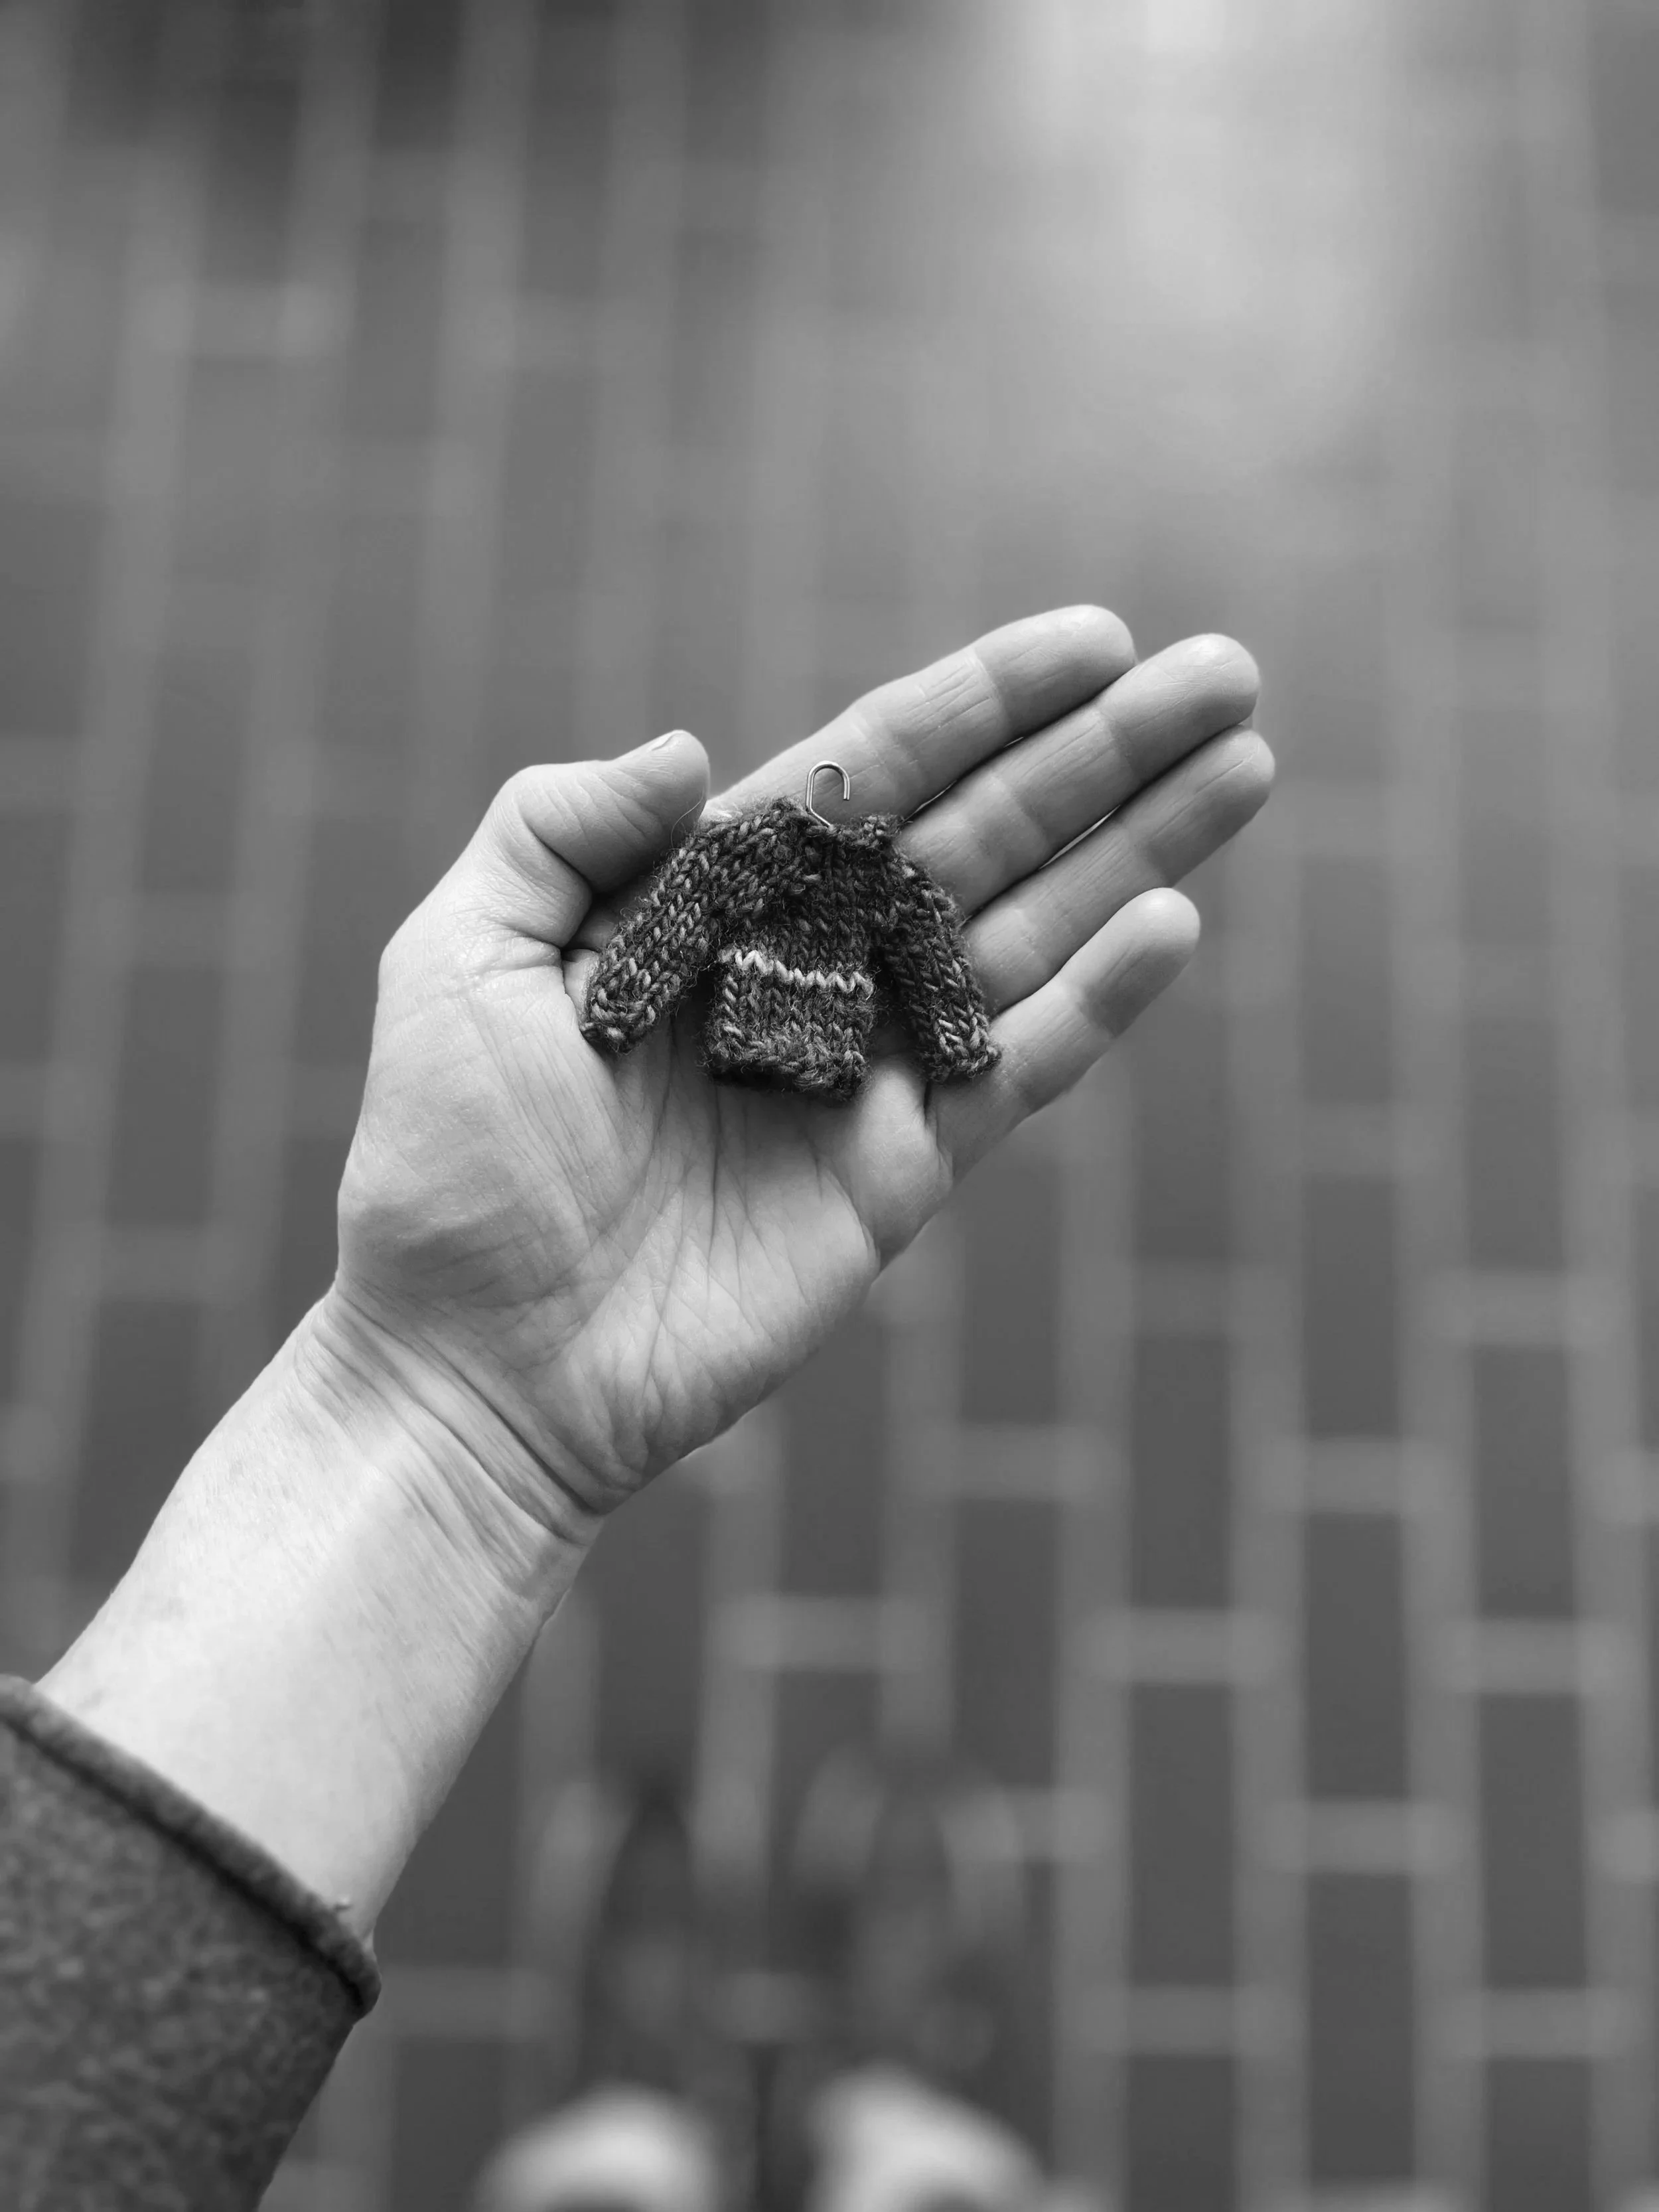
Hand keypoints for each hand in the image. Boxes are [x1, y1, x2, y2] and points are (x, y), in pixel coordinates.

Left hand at [328, 610, 1268, 1538]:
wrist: (479, 1364)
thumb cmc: (446, 1164)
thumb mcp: (460, 957)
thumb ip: (556, 829)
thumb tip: (696, 747)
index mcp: (713, 898)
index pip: (877, 769)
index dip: (987, 702)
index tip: (1094, 642)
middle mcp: (809, 966)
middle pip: (986, 834)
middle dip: (1104, 753)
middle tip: (1224, 674)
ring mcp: (866, 1070)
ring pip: (1029, 934)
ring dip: (1138, 848)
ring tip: (1245, 765)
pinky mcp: (901, 1176)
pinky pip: (1019, 1070)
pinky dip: (1098, 1001)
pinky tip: (1173, 919)